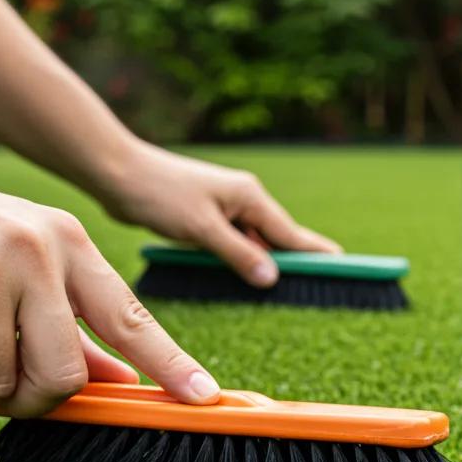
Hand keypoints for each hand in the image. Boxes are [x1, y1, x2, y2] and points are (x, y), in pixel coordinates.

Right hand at [0, 182, 220, 417]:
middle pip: (65, 374)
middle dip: (33, 400)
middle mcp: (40, 247)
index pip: (132, 318)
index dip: (171, 364)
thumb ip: (73, 329)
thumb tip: (124, 382)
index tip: (205, 397)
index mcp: (69, 242)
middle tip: (11, 392)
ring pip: (4, 380)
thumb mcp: (22, 271)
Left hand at [95, 141, 341, 287]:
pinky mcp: (210, 217)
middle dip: (298, 263)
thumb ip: (239, 253)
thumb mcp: (202, 229)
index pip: (294, 234)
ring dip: (268, 264)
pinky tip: (248, 276)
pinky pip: (238, 243)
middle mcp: (245, 201)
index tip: (346, 267)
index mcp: (251, 197)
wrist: (114, 171)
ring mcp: (228, 209)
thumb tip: (272, 277)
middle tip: (324, 288)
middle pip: (281, 239)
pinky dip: (245, 260)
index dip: (320, 254)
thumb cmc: (156, 193)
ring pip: (258, 243)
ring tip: (291, 290)